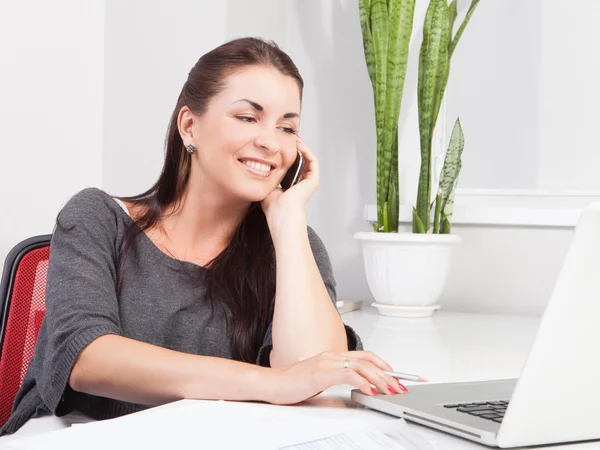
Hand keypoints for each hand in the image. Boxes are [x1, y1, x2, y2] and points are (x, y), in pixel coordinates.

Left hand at [261, 134, 318, 231]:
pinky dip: (306, 151)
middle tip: (290, 135)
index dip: (288, 152)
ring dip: (302, 146)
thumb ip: (267, 176)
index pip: (292, 165)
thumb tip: (258, 165)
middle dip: (296, 146)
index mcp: (292, 185)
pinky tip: (299, 144)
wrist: (281, 213)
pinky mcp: (313, 180)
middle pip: (301, 159)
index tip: (281, 142)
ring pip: (308, 158)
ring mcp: (309, 181)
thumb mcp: (267, 185)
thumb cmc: (273, 206)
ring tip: (295, 136)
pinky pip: (312, 161)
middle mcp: (302, 182)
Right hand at [265, 350, 407, 404]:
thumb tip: (356, 384)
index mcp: (334, 356)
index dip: (384, 365)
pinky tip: (370, 390)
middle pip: (368, 360)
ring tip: (391, 389)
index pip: (365, 356)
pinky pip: (347, 374)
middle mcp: (332, 356)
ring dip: (380, 378)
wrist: (272, 384)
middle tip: (401, 386)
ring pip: (361, 366)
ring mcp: (327, 363)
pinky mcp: (321, 373)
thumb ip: (337, 377)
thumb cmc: (293, 383)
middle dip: (388, 374)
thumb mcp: (321, 379)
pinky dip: (362, 382)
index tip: (399, 376)